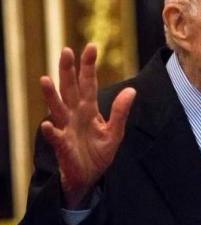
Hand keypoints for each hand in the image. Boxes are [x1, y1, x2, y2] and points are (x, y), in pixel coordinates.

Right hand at [40, 44, 135, 208]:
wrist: (89, 178)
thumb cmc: (99, 154)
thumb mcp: (115, 132)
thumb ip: (121, 112)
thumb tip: (131, 90)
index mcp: (89, 110)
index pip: (89, 84)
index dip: (89, 66)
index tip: (91, 46)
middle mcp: (75, 115)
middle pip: (70, 89)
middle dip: (68, 71)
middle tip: (66, 50)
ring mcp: (66, 129)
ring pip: (57, 108)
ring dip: (51, 95)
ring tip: (45, 79)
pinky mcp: (63, 147)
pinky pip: (55, 138)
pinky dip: (51, 131)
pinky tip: (47, 124)